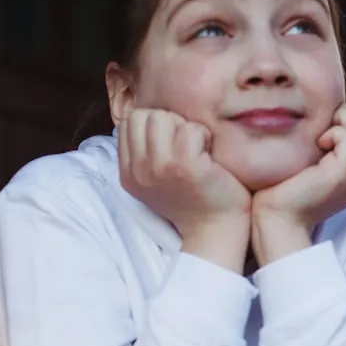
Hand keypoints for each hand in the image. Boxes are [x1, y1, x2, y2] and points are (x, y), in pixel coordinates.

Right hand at [119, 109, 250, 271]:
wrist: (216, 230)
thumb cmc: (196, 199)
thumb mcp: (158, 178)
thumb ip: (148, 151)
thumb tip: (152, 115)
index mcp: (129, 172)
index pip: (129, 121)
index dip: (156, 123)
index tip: (175, 143)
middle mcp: (139, 171)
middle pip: (144, 115)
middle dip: (170, 122)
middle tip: (189, 145)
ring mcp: (160, 169)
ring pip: (162, 117)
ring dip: (186, 127)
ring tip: (199, 149)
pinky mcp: (185, 168)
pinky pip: (190, 130)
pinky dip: (204, 135)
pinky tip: (210, 155)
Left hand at [250, 103, 345, 265]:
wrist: (275, 221)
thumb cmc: (280, 192)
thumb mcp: (306, 168)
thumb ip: (318, 151)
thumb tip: (315, 120)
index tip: (325, 127)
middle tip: (323, 122)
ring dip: (345, 121)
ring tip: (321, 131)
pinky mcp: (341, 177)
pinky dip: (337, 132)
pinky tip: (317, 142)